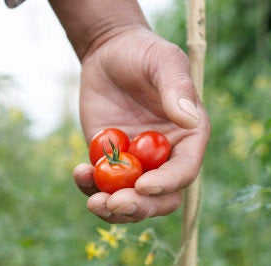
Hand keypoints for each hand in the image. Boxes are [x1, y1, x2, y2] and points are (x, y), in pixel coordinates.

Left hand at [72, 29, 209, 222]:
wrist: (109, 53)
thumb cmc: (143, 53)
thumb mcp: (163, 61)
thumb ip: (178, 88)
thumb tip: (190, 120)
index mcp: (189, 137)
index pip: (184, 171)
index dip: (166, 183)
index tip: (143, 185)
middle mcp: (166, 157)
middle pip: (161, 198)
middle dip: (139, 206)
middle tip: (113, 203)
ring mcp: (137, 163)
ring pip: (131, 200)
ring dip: (113, 208)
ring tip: (92, 202)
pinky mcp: (110, 162)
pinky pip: (102, 185)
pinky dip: (90, 187)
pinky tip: (80, 172)